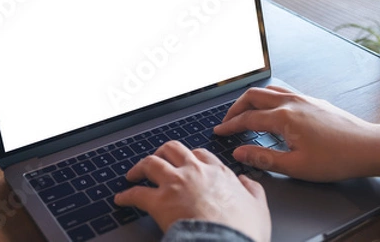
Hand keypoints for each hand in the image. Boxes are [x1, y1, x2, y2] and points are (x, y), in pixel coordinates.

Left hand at [114, 140, 270, 241]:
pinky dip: (126, 195)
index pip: (199, 154)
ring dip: (140, 167)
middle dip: (162, 152)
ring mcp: (175, 184)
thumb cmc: (241, 230)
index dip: (190, 157)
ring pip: (151, 163)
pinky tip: (121, 199)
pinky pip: (136, 194)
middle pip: (172, 149)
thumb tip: (246, 181)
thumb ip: (253, 190)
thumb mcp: (258, 207)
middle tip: (157, 159)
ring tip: (134, 174)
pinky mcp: (158, 202)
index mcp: (217, 172)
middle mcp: (194, 171)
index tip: (185, 162)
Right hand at [214, 86, 379, 182]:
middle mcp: (291, 102)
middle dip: (236, 108)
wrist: (369, 147)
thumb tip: (241, 152)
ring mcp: (303, 98)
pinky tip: (271, 110)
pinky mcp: (313, 101)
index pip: (248, 118)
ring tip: (245, 112)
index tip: (220, 131)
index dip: (230, 125)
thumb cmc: (337, 158)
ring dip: (252, 100)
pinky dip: (268, 98)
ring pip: (268, 91)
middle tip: (228, 121)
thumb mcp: (296, 166)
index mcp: (284, 117)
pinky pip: (282, 92)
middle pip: (253, 96)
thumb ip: (264, 158)